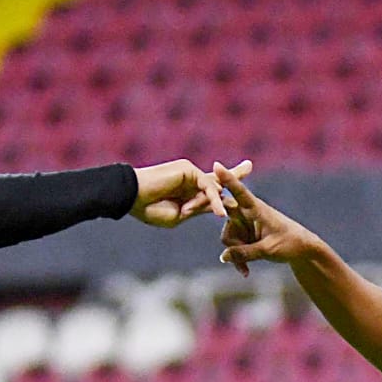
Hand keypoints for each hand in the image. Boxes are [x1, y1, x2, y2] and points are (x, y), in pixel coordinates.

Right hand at [129, 159, 252, 227]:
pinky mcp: (188, 169)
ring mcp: (189, 173)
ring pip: (212, 188)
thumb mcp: (179, 216)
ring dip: (215, 205)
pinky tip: (219, 212)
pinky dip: (212, 200)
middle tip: (250, 165)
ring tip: (225, 215)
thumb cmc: (150, 209)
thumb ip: (197, 210)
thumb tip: (217, 206)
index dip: (223, 193)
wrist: (131, 198)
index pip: (210, 191)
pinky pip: (207, 186)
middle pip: (217, 178)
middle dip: (234, 174)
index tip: (237, 197)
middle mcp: (190, 180)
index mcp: (188, 192)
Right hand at [215, 161, 322, 275]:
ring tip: (248, 267)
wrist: (302, 250)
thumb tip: (223, 257)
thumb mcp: (268, 250)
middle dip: (231, 241)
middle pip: (226, 222)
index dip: (228, 179)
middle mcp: (248, 213)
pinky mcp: (245, 235)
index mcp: (257, 208)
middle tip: (237, 259)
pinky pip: (233, 247)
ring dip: (236, 254)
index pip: (239, 192)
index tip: (216, 165)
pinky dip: (238, 259)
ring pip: (228, 239)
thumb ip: (245, 253)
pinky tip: (245, 271)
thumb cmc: (290, 243)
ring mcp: (245, 224)